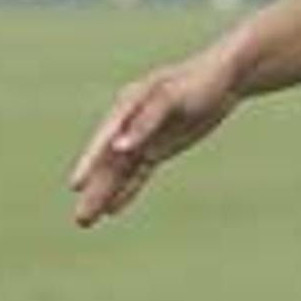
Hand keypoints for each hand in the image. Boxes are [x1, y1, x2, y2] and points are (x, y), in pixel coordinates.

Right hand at [68, 51, 241, 226]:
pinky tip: (112, 210)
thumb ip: (146, 121)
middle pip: (108, 162)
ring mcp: (143, 137)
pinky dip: (127, 191)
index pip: (105, 138)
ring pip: (119, 172)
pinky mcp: (157, 148)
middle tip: (80, 220)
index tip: (76, 185)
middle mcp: (130, 123)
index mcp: (128, 104)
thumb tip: (119, 147)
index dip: (90, 162)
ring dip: (104, 194)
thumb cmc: (199, 81)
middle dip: (94, 190)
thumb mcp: (173, 96)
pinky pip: (138, 174)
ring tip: (85, 221)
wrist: (225, 79)